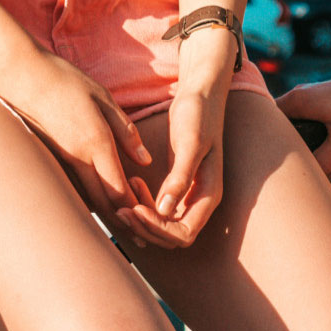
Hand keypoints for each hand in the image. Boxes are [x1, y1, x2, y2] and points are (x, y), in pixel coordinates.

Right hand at [0, 46, 151, 216]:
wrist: (22, 76)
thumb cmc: (65, 81)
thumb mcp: (104, 98)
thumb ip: (126, 131)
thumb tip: (145, 160)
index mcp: (96, 143)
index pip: (118, 190)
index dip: (135, 209)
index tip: (151, 220)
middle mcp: (78, 158)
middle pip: (103, 203)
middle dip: (123, 222)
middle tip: (141, 236)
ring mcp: (62, 161)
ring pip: (88, 198)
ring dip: (107, 213)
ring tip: (126, 223)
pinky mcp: (53, 158)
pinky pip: (75, 186)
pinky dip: (91, 198)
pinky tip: (101, 199)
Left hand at [121, 30, 235, 248]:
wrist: (201, 94)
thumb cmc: (198, 115)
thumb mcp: (190, 143)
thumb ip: (181, 177)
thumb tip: (165, 210)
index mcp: (209, 195)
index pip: (183, 234)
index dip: (158, 229)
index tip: (135, 209)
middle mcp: (200, 200)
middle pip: (172, 237)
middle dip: (146, 228)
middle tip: (121, 209)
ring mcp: (189, 194)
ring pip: (164, 225)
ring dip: (143, 218)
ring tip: (124, 197)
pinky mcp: (178, 184)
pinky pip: (160, 208)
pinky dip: (145, 204)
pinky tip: (132, 182)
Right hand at [276, 68, 330, 189]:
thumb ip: (323, 159)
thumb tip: (310, 177)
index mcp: (297, 100)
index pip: (266, 121)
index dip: (267, 142)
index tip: (273, 162)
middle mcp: (300, 96)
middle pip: (280, 125)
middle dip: (288, 148)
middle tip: (299, 167)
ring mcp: (311, 97)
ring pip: (295, 124)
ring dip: (303, 143)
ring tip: (315, 164)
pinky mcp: (323, 101)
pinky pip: (308, 120)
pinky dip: (312, 137)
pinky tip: (325, 153)